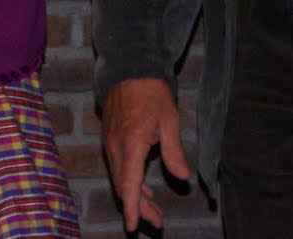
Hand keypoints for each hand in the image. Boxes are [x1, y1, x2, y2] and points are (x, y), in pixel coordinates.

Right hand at [100, 77, 190, 232]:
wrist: (129, 69)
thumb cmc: (151, 92)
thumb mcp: (169, 119)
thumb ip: (173, 151)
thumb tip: (183, 177)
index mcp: (131, 143)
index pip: (129, 183)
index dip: (132, 207)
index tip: (132, 226)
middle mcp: (116, 147)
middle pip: (123, 186)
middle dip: (139, 207)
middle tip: (158, 222)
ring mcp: (110, 143)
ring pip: (120, 177)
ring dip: (135, 195)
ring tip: (154, 210)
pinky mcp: (110, 139)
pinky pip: (118, 166)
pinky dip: (130, 180)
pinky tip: (142, 187)